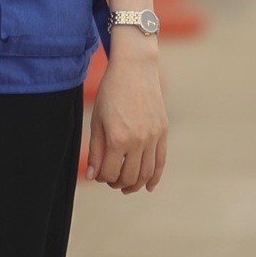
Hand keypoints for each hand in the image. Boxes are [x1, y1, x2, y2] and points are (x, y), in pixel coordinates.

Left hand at [86, 42, 166, 193]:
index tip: (98, 174)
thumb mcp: (97, 120)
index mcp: (117, 139)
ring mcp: (153, 138)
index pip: (109, 173)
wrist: (135, 70)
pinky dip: (155, 177)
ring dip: (136, 185)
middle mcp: (137, 142)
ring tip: (126, 186)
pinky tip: (149, 186)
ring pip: (146, 174)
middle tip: (111, 181)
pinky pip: (161, 162)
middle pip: (129, 177)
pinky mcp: (163, 133)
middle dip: (117, 183)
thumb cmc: (111, 92)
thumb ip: (95, 150)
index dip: (101, 178)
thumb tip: (92, 176)